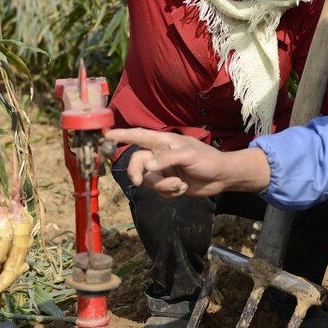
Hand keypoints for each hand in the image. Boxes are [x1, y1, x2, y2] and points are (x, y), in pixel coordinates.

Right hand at [104, 127, 270, 197]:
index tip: (105, 135)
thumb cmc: (208, 159)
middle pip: (137, 163)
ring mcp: (164, 170)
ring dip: (163, 186)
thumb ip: (166, 159)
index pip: (138, 136)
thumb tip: (147, 167)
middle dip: (137, 173)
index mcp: (163, 141)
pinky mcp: (169, 184)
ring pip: (148, 181)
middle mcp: (160, 155)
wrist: (222, 177)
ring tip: (180, 184)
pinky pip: (159, 191)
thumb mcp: (188, 156)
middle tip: (138, 183)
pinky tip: (183, 188)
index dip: (121, 135)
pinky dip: (170, 192)